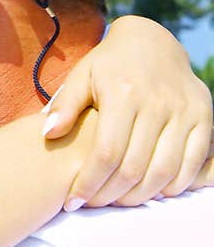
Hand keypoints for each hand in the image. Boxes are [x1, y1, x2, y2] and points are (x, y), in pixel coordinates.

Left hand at [42, 15, 212, 209]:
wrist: (151, 41)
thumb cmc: (108, 65)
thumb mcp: (81, 76)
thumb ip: (65, 106)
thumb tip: (47, 134)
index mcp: (123, 93)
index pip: (106, 152)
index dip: (89, 183)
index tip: (72, 201)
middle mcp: (158, 102)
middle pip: (134, 167)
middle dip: (110, 195)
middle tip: (92, 204)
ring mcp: (185, 110)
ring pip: (165, 171)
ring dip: (140, 196)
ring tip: (116, 201)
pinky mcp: (204, 116)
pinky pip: (193, 163)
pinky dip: (172, 184)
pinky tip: (149, 190)